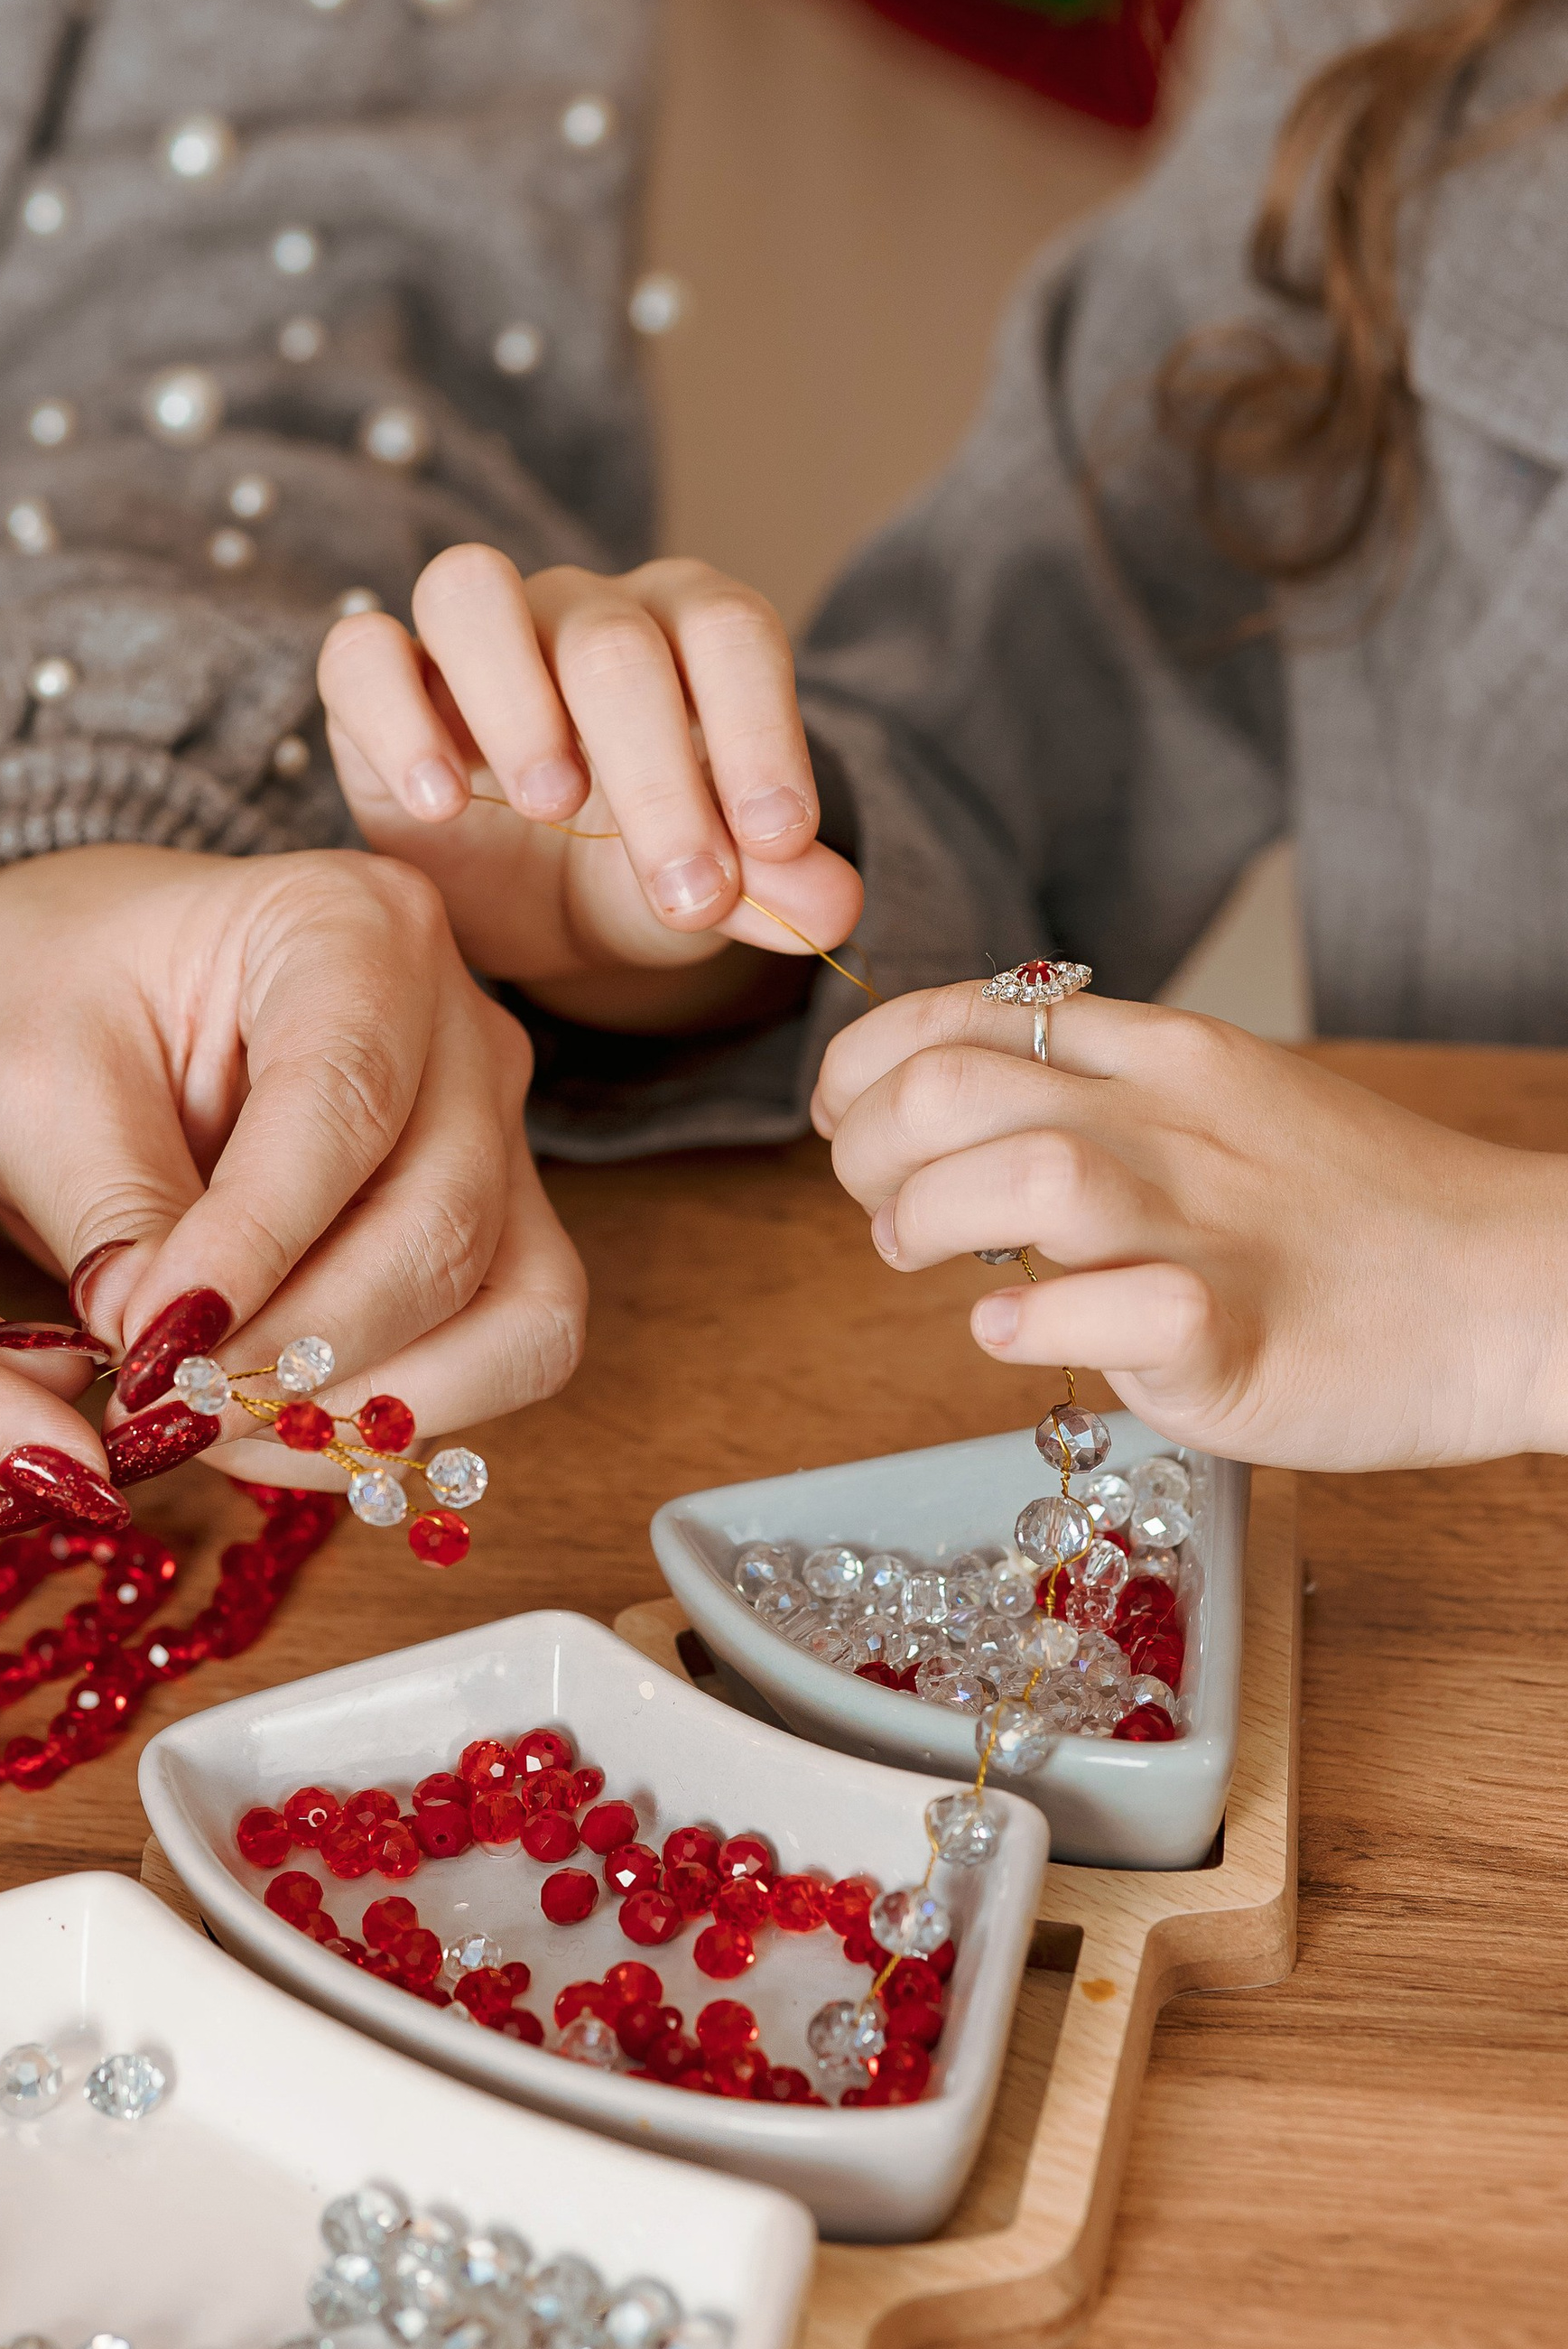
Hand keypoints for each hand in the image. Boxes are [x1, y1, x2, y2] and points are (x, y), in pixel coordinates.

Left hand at [0, 843, 584, 1474]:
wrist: (99, 975)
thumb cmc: (65, 991)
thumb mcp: (34, 1078)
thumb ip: (107, 1211)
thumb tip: (163, 1360)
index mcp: (352, 926)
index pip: (342, 1106)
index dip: (254, 1251)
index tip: (152, 1350)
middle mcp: (462, 1023)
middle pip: (443, 1224)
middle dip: (302, 1350)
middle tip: (167, 1412)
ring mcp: (499, 1126)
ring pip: (514, 1307)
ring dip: (370, 1403)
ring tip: (221, 1430)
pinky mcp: (498, 1219)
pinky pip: (508, 1345)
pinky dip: (402, 1412)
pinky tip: (276, 1426)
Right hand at [316, 546, 862, 1027]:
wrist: (535, 898)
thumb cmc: (638, 867)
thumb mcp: (712, 889)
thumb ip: (775, 890)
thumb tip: (834, 908)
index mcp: (685, 631)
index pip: (730, 634)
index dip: (761, 728)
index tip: (777, 842)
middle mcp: (580, 610)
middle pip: (612, 640)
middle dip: (657, 773)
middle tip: (687, 888)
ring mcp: (473, 637)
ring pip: (471, 589)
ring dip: (514, 696)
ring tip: (552, 804)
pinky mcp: (378, 681)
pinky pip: (363, 652)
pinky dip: (394, 716)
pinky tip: (439, 801)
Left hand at [812, 982, 1567, 1469]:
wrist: (1518, 1289)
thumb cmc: (1362, 1219)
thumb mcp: (1225, 1106)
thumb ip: (1103, 1099)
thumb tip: (962, 1128)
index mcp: (1162, 1057)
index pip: (962, 1012)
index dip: (865, 1063)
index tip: (847, 1117)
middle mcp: (1168, 1124)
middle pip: (952, 1083)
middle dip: (868, 1146)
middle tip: (878, 1209)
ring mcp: (1201, 1226)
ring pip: (1016, 1170)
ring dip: (927, 1222)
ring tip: (932, 1264)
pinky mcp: (1234, 1335)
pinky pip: (1105, 1312)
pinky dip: (1031, 1328)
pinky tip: (1019, 1336)